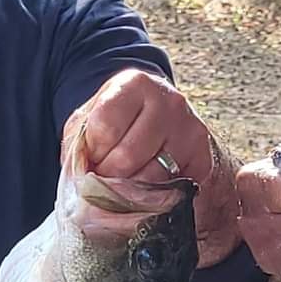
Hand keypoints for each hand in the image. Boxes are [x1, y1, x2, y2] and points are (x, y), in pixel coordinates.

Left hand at [67, 68, 241, 265]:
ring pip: (149, 178)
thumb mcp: (93, 117)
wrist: (166, 122)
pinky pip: (169, 190)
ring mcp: (189, 130)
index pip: (105, 127)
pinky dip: (151, 198)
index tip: (92, 156)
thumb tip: (78, 175)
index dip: (92, 151)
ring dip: (128, 191)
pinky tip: (144, 189)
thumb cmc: (122, 121)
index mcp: (135, 83)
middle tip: (103, 178)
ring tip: (121, 184)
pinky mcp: (202, 158)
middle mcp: (169, 102)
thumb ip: (79, 140)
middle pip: (127, 156)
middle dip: (107, 175)